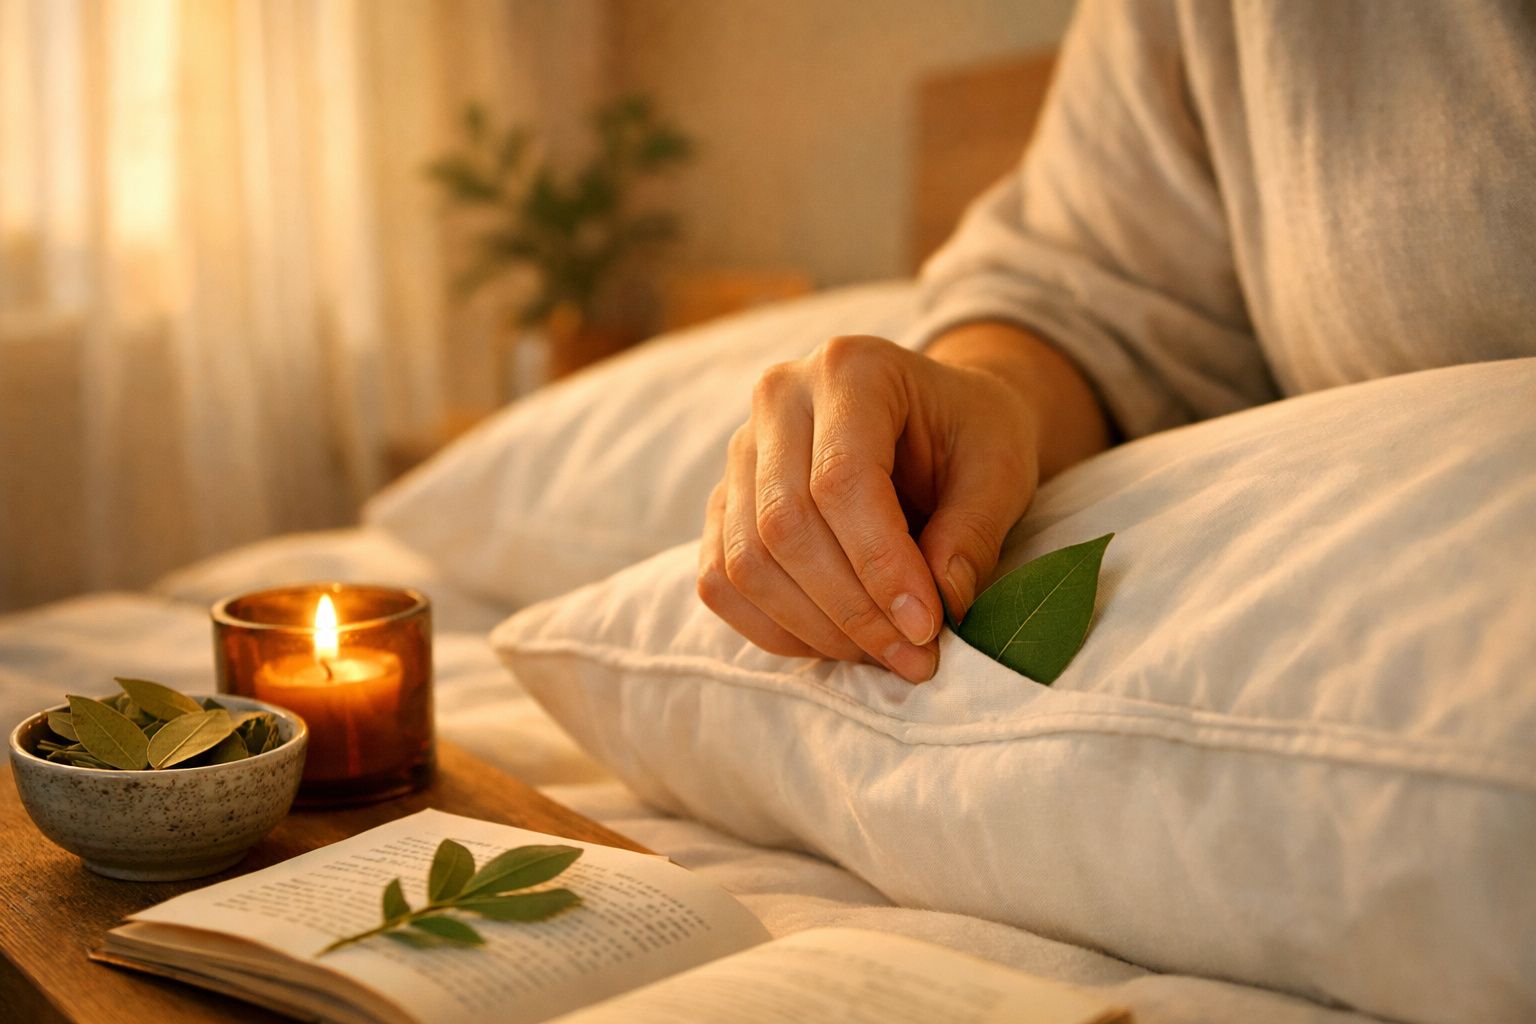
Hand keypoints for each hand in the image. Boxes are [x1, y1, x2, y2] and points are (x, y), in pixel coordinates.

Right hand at [697, 333, 1046, 682]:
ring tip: (884, 654)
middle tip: (913, 657)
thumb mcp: (1001, 469)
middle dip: (850, 609)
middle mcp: (778, 398)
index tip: (927, 627)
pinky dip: (776, 629)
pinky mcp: (724, 501)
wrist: (936, 419)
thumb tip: (938, 604)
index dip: (880, 565)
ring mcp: (740, 450)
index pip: (840, 480)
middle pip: (783, 524)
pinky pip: (721, 581)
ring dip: (815, 628)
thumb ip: (974, 532)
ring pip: (745, 561)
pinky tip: (837, 642)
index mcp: (850, 369)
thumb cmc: (972, 435)